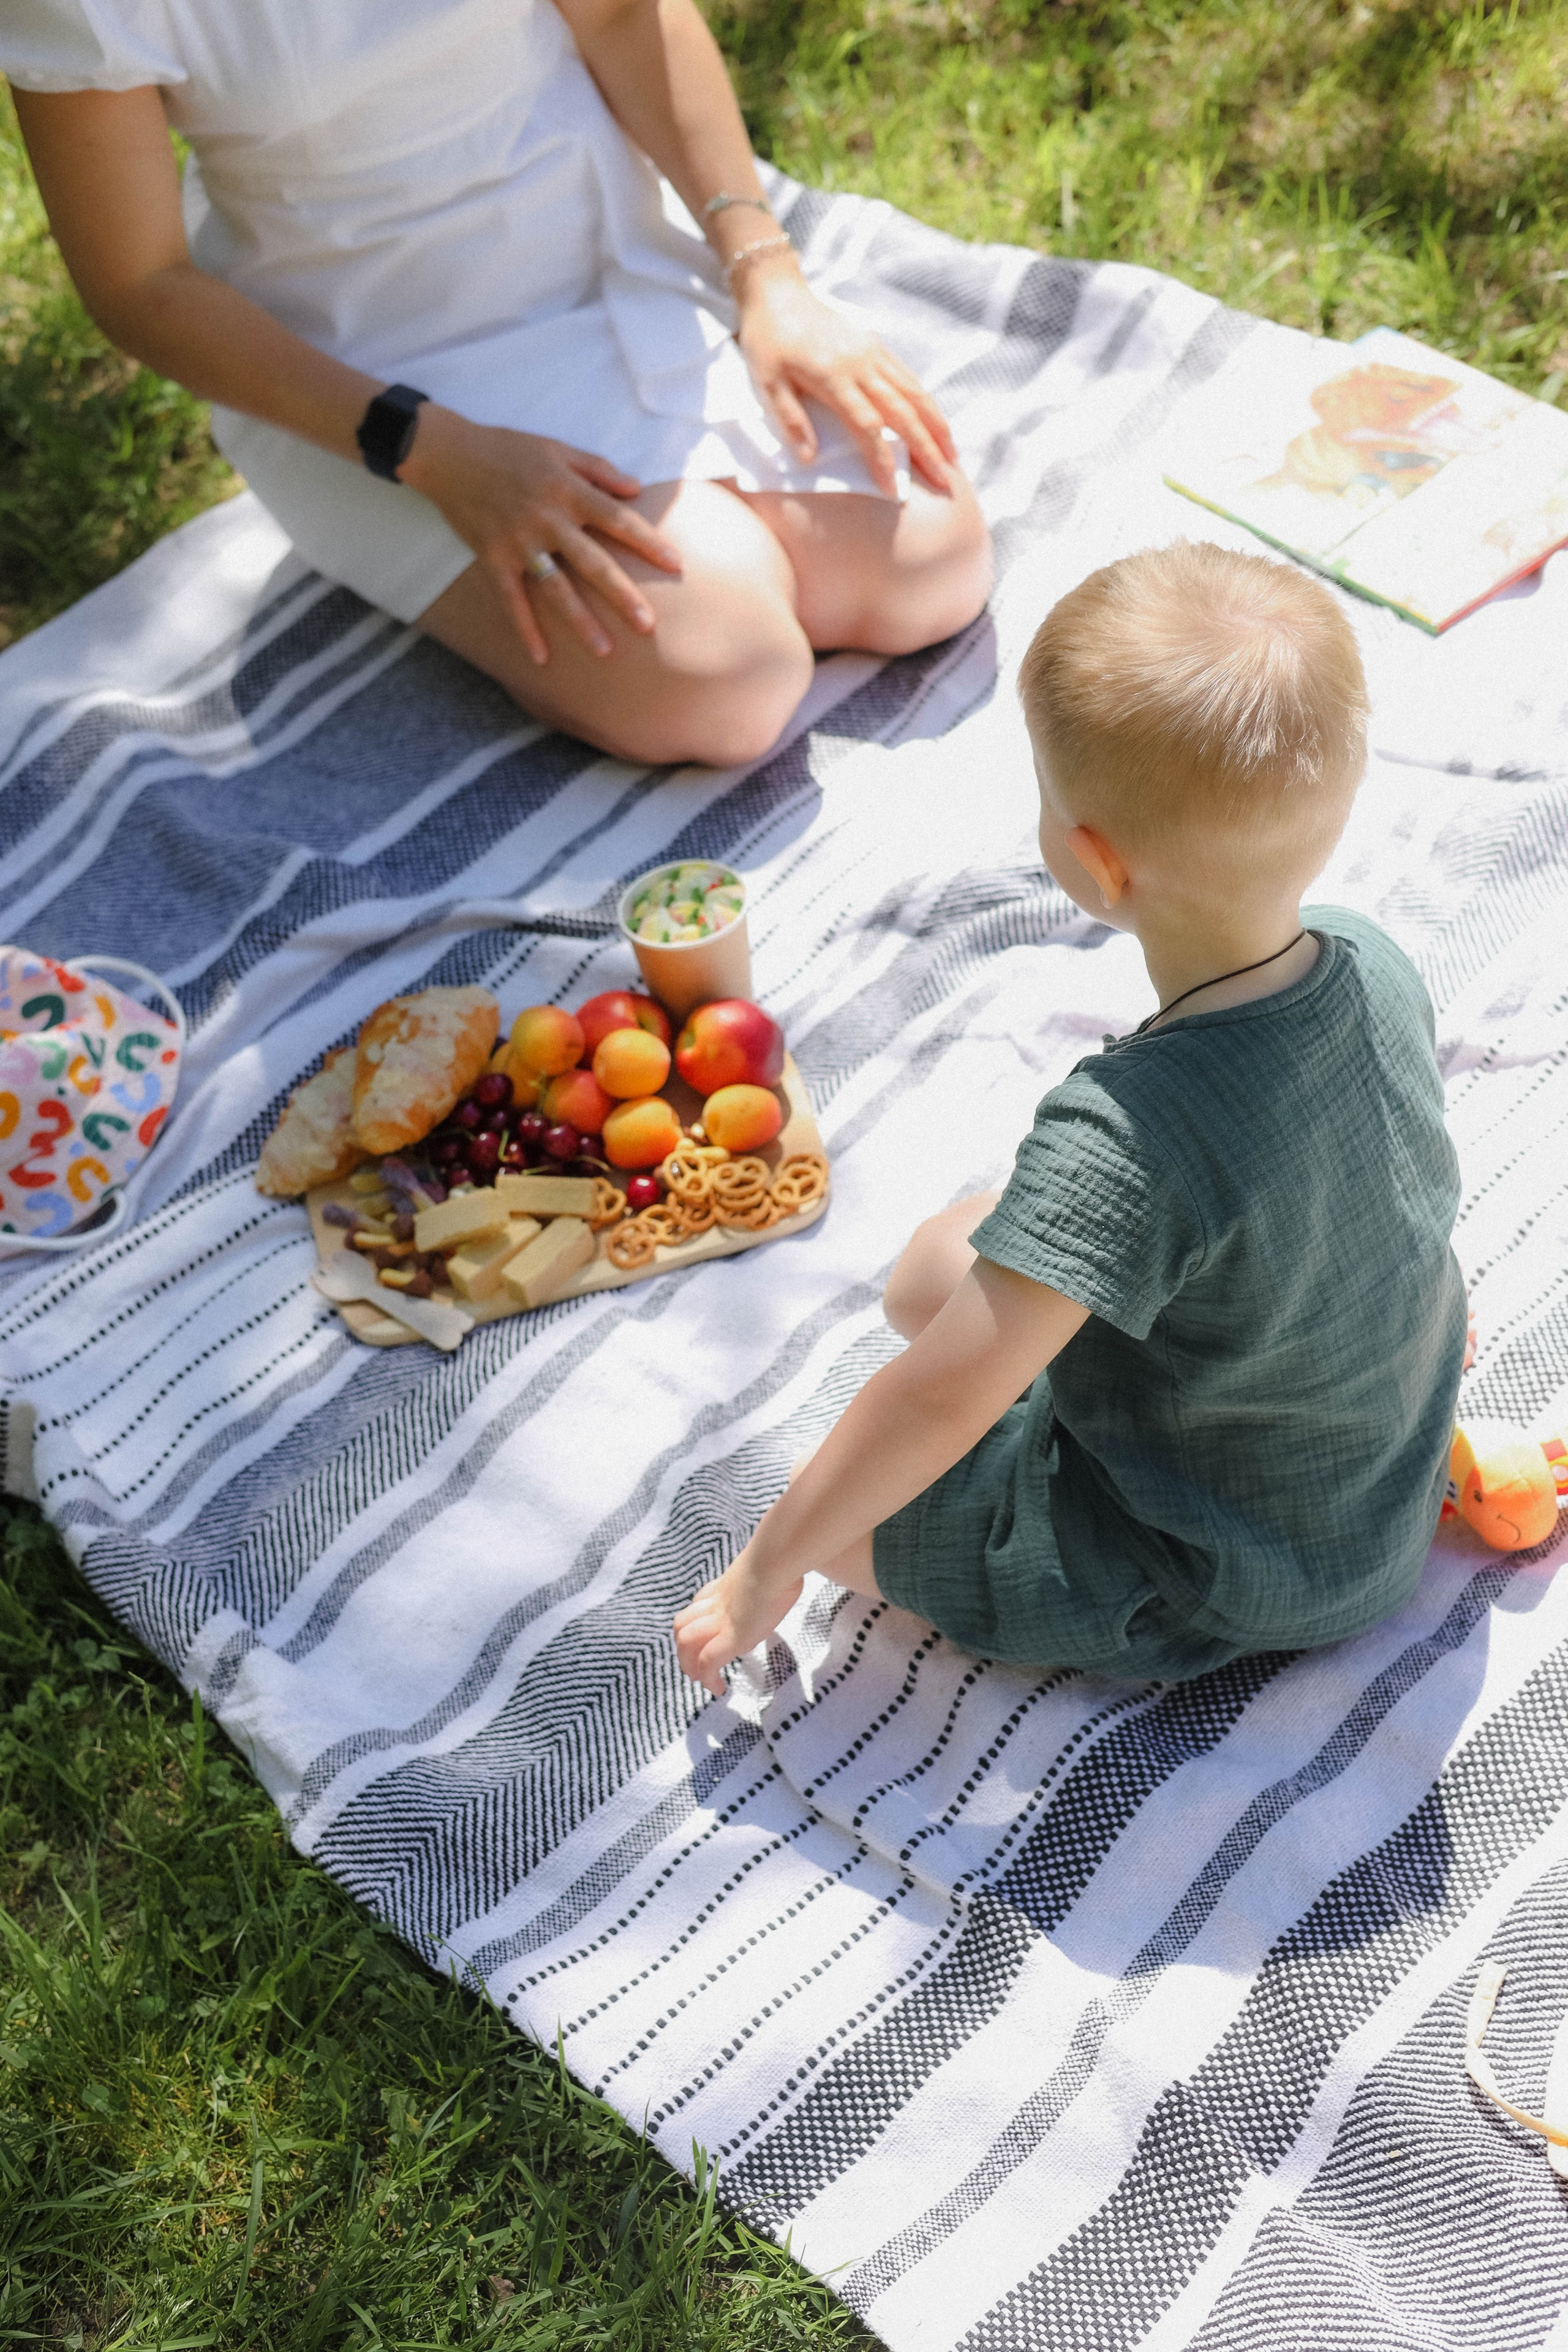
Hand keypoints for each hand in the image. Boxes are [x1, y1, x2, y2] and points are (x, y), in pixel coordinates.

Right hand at [400, 406, 682, 663]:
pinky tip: (541, 659)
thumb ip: (599, 469)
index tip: (675, 564)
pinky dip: (525, 630)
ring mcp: (519, 542)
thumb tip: (636, 490)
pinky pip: (512, 599)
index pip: (618, 519)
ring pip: (556, 588)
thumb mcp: (558, 448)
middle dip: (621, 595)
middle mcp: (548, 518)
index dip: (648, 542)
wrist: (449, 454)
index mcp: (569, 490)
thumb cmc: (509, 449)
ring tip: (604, 651)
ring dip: (580, 622)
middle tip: (648, 625)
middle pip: (593, 562)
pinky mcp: (493, 557)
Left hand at [673, 1536, 802, 1698]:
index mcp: (725, 1587)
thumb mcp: (774, 1568)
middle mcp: (716, 1605)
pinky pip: (708, 1662)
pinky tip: (718, 1689)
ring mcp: (721, 1621)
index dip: (696, 1621)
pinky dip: (708, 1678)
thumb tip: (791, 1576)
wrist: (775, 1562)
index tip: (707, 1633)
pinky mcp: (732, 1637)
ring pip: (685, 1642)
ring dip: (689, 1664)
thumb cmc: (782, 1562)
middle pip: (681, 1625)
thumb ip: (773, 1576)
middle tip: (694, 1666)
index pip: (699, 1604)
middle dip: (683, 1648)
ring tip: (702, 1680)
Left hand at [735, 256, 956, 497]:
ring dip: (937, 425)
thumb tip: (810, 459)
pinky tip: (937, 422)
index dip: (882, 458)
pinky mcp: (875, 346)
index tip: (892, 489)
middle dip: (926, 448)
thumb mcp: (766, 382)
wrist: (778, 293)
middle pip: (902, 411)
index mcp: (833, 377)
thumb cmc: (767, 342)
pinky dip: (926, 402)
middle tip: (945, 480)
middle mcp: (860, 365)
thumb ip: (790, 419)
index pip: (866, 425)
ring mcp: (872, 353)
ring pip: (914, 392)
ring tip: (952, 456)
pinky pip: (908, 377)